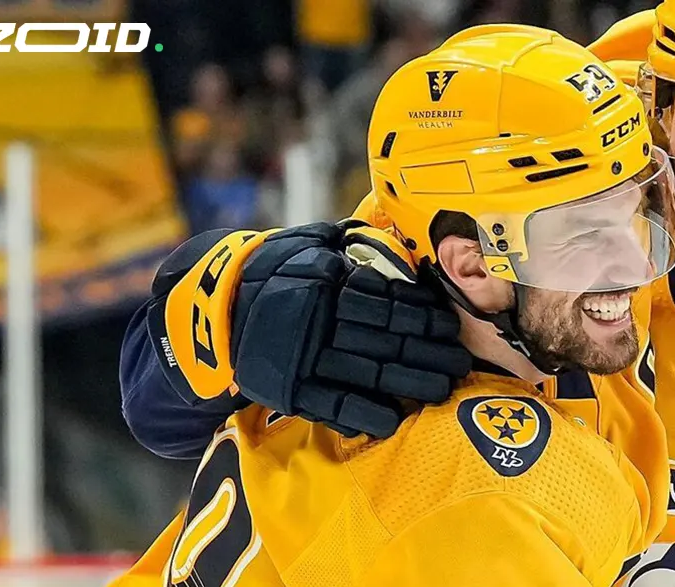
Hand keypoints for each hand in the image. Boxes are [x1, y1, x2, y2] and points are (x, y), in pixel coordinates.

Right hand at [228, 222, 472, 436]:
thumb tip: (381, 235)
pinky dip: (361, 413)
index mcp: (325, 285)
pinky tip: (393, 420)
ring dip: (408, 383)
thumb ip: (343, 242)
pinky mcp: (289, 389)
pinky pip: (330, 404)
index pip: (382, 301)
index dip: (419, 314)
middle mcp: (318, 321)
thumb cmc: (272, 271)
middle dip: (426, 352)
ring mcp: (303, 357)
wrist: (214, 306)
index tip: (448, 325)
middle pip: (383, 339)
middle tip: (461, 362)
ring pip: (367, 371)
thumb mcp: (305, 244)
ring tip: (444, 390)